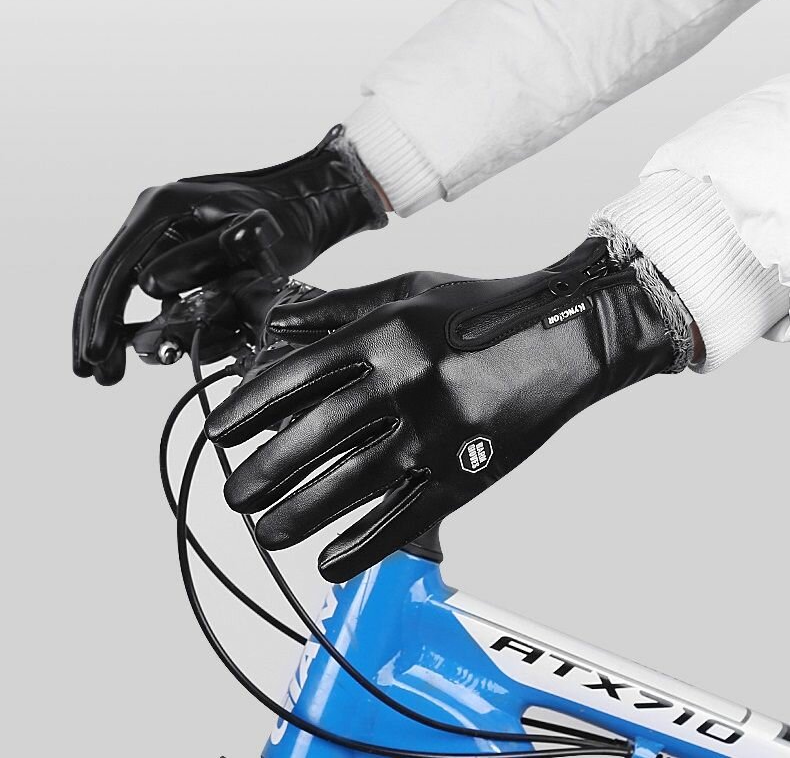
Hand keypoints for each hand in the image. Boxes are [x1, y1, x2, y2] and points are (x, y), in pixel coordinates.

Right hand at [73, 127, 385, 383]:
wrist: (301, 205)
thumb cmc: (283, 218)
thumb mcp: (254, 235)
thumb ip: (205, 257)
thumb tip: (148, 285)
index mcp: (162, 209)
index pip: (117, 267)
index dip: (102, 314)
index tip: (95, 354)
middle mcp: (152, 220)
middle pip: (107, 278)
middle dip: (97, 328)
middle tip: (94, 374)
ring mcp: (159, 236)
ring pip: (119, 287)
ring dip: (112, 330)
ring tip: (106, 374)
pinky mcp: (172, 253)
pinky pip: (142, 292)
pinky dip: (134, 321)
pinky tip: (130, 348)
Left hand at [206, 237, 673, 581]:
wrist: (565, 331)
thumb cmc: (482, 309)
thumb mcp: (408, 290)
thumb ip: (341, 308)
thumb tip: (280, 324)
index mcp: (382, 335)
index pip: (294, 377)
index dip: (247, 409)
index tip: (221, 435)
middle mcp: (402, 381)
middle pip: (312, 438)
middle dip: (263, 473)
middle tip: (235, 496)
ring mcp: (436, 430)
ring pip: (351, 485)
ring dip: (298, 516)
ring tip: (266, 533)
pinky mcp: (468, 471)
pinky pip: (407, 519)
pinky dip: (363, 546)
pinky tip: (329, 563)